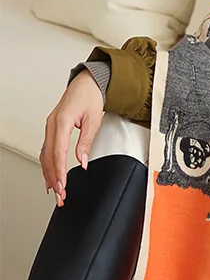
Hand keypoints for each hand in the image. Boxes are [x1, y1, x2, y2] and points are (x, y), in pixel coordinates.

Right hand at [40, 70, 103, 205]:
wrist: (87, 83)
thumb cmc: (91, 97)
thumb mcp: (94, 120)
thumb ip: (86, 142)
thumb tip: (82, 161)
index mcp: (61, 122)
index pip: (58, 153)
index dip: (60, 172)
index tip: (63, 186)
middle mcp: (52, 125)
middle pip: (49, 157)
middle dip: (54, 178)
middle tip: (60, 196)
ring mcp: (50, 127)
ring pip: (45, 155)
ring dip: (50, 174)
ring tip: (56, 191)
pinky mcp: (52, 128)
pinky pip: (47, 150)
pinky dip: (49, 165)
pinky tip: (51, 176)